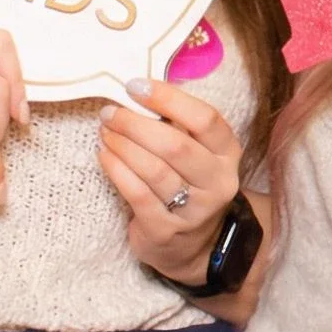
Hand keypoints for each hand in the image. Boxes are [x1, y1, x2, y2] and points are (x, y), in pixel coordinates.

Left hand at [99, 78, 241, 285]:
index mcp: (227, 153)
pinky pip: (138, 194)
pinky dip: (117, 171)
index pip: (205, 119)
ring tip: (104, 132)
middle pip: (176, 145)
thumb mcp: (198, 155)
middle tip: (110, 112)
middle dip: (135, 124)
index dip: (169, 99)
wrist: (192, 245)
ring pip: (154, 170)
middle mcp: (218, 181)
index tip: (135, 86)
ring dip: (123, 146)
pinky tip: (104, 156)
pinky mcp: (166, 229)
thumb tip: (138, 92)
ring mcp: (195, 210)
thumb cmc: (188, 186)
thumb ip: (178, 127)